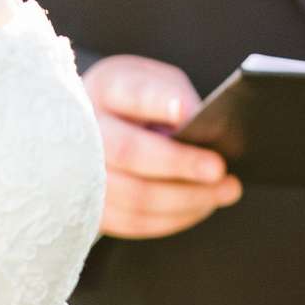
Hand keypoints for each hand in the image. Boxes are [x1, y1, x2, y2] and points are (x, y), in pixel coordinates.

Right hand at [84, 54, 242, 237]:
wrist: (105, 129)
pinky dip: (174, 217)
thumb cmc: (139, 104)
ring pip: (133, 195)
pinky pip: (134, 222)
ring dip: (186, 198)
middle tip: (219, 169)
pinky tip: (201, 206)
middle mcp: (84, 130)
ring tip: (224, 191)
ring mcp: (81, 173)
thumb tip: (189, 118)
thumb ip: (172, 96)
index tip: (187, 113)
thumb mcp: (156, 83)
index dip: (157, 102)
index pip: (128, 93)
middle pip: (127, 151)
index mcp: (105, 88)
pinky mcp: (92, 207)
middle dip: (179, 163)